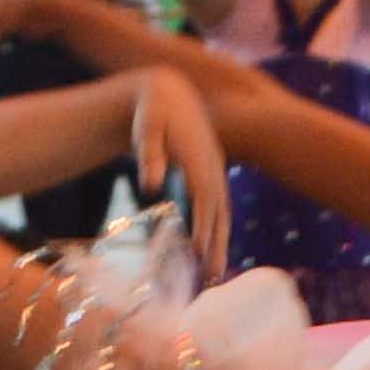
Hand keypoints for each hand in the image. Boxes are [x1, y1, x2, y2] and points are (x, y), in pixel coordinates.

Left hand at [124, 67, 233, 271]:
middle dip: (217, 244)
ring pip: (222, 212)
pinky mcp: (212, 173)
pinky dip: (217, 229)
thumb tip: (150, 186)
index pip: (203, 199)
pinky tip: (212, 249)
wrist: (171, 92)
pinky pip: (218, 207)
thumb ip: (149, 155)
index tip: (198, 253)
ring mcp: (215, 170)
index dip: (203, 226)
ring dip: (220, 242)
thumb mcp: (147, 130)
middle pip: (218, 212)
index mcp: (197, 159)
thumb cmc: (154, 112)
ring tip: (216, 272)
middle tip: (212, 276)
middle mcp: (212, 167)